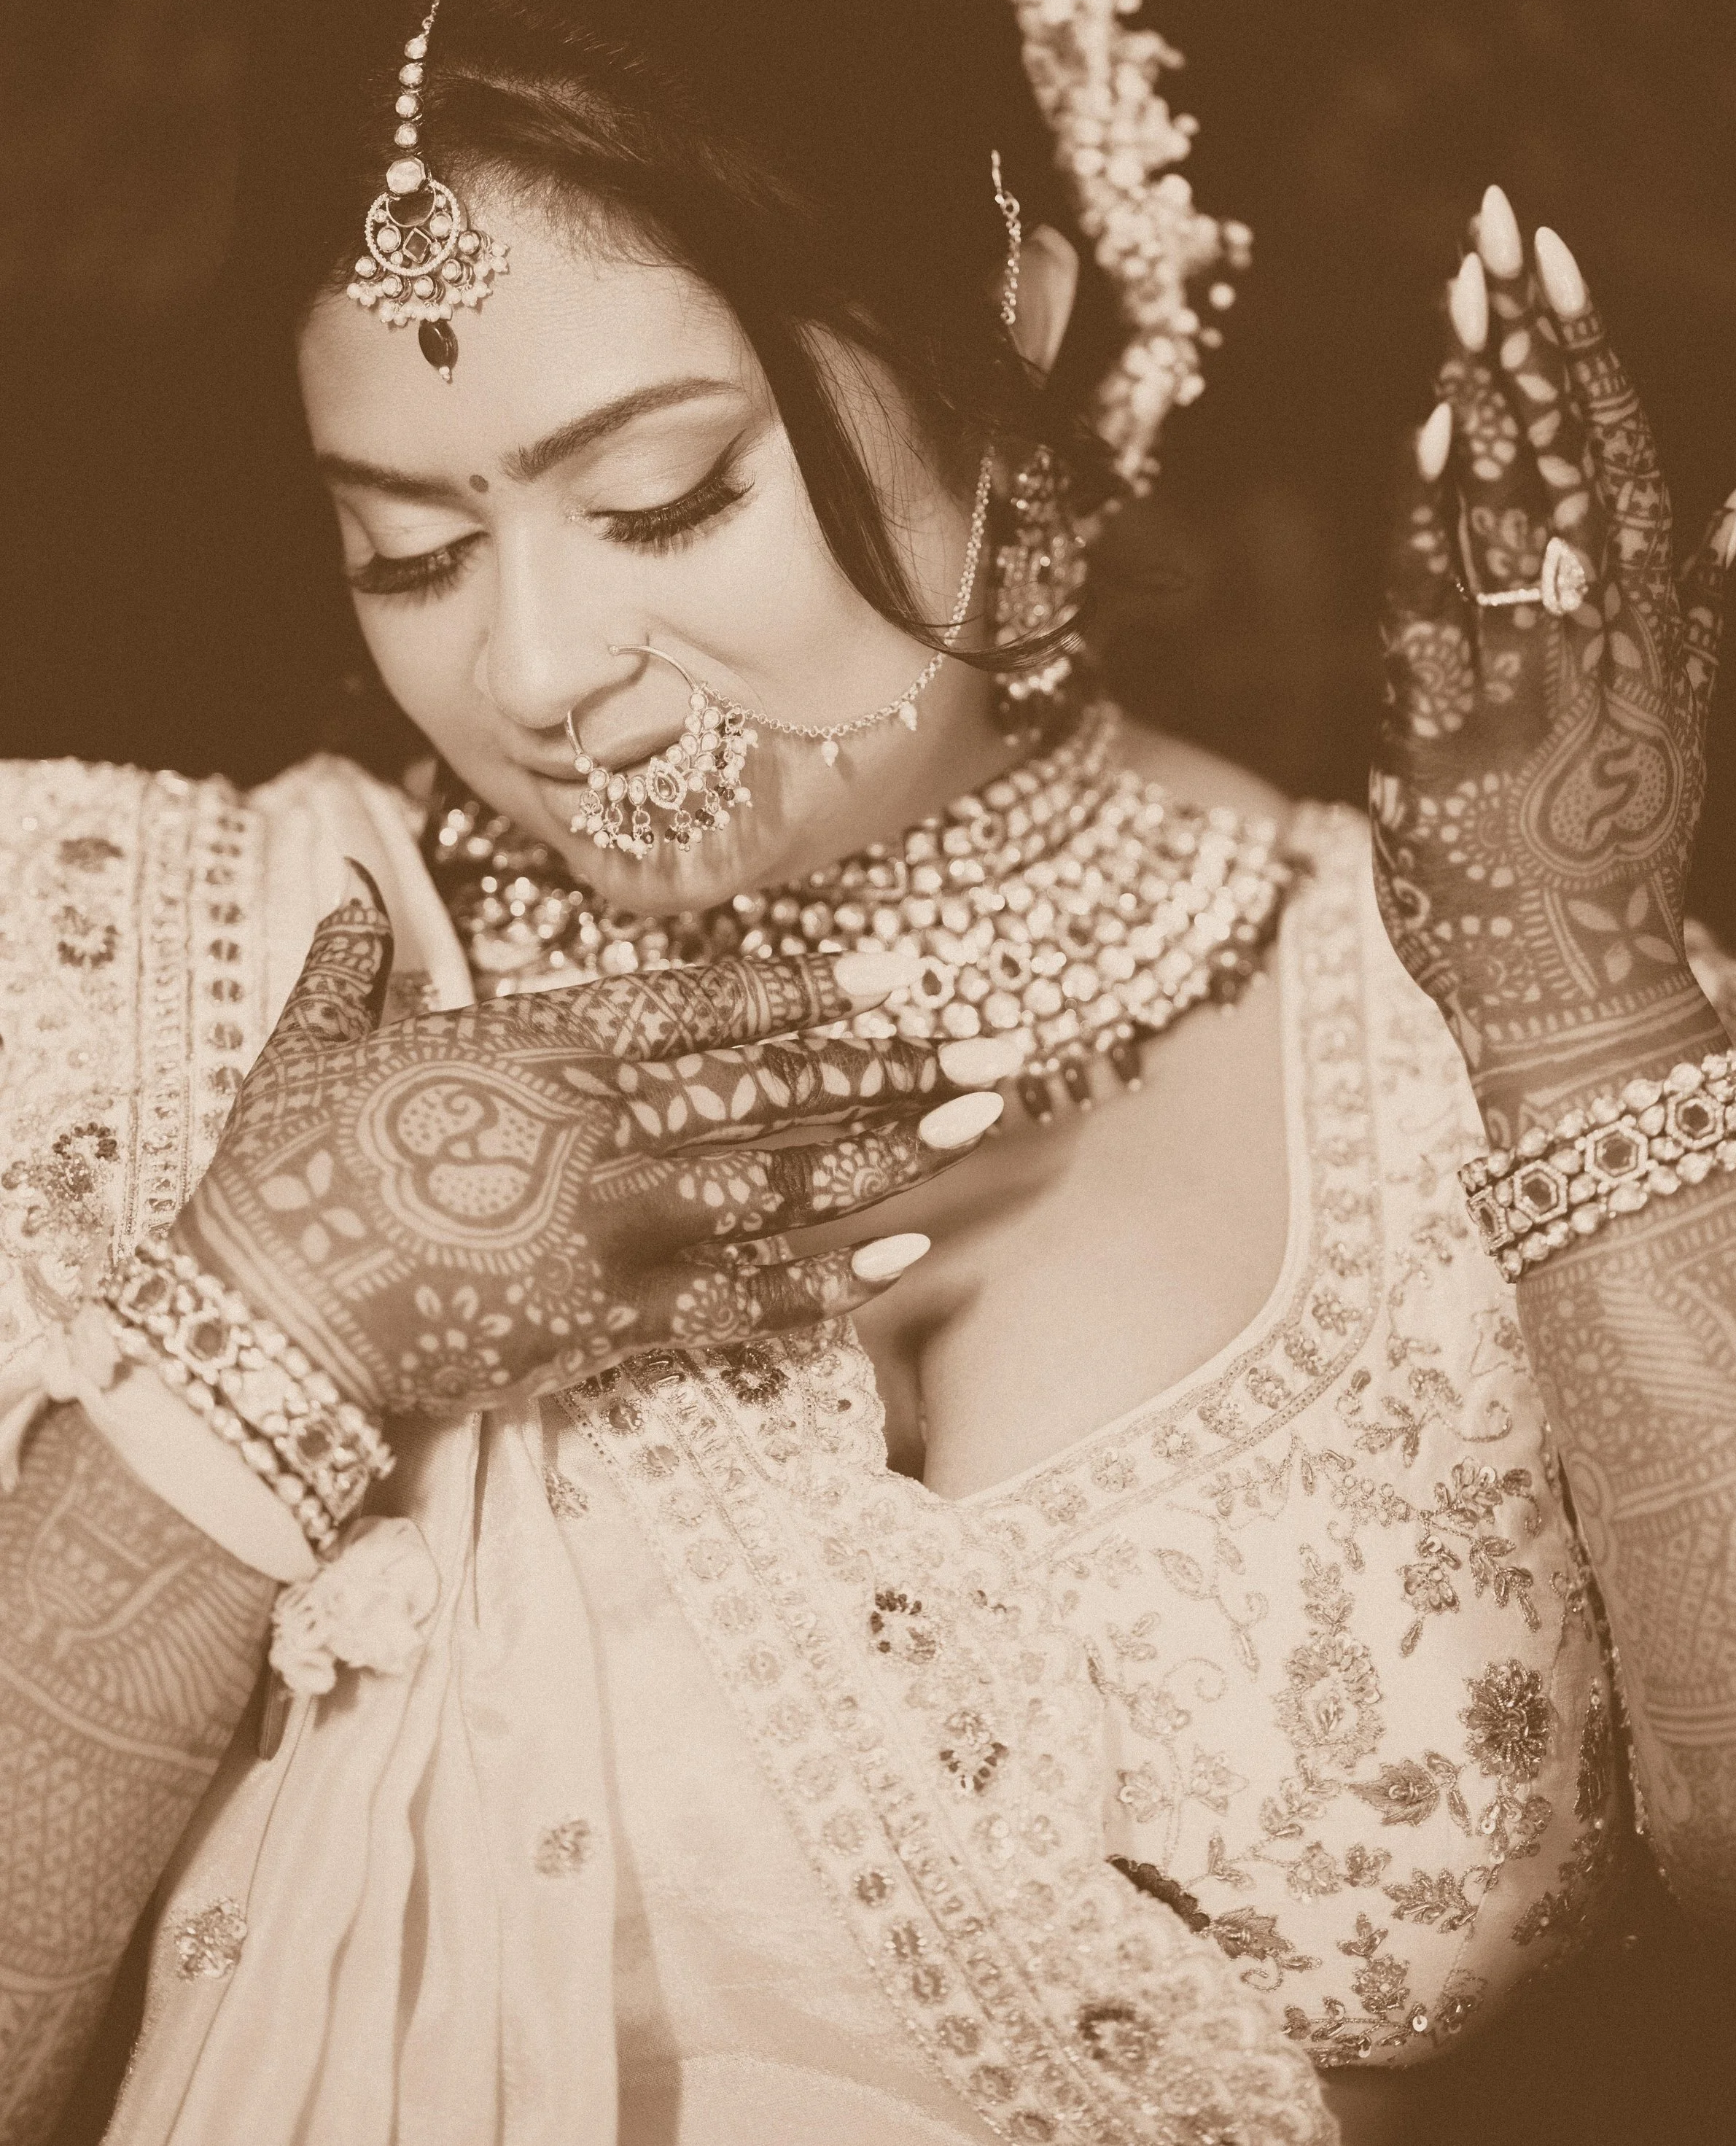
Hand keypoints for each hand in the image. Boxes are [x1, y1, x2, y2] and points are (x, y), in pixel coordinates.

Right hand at [175, 869, 994, 1413]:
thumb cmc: (284, 1175)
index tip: (902, 971)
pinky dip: (827, 1282)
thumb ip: (356, 960)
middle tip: (999, 1050)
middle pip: (775, 1093)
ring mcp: (612, 1233)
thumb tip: (350, 887)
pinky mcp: (605, 1325)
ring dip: (892, 1156)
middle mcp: (596, 1132)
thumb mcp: (314, 1045)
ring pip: (783, 1189)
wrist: (258, 1321)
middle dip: (896, 1070)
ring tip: (981, 1124)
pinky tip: (903, 1257)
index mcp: (538, 1052)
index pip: (705, 1009)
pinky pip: (743, 1303)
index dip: (813, 991)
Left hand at [1370, 185, 1735, 1135]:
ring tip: (1470, 297)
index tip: (1548, 259)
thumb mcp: (1671, 731)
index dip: (1585, 358)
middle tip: (1501, 231)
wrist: (1583, 1007)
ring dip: (1494, 404)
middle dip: (1536, 346)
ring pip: (1518, 524)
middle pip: (1572, 469)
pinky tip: (1432, 432)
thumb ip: (1694, 612)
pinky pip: (1443, 619)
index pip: (1619, 465)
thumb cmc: (1609, 860)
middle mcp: (1607, 656)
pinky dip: (1439, 526)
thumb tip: (1730, 495)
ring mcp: (1535, 698)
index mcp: (1655, 640)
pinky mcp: (1456, 752)